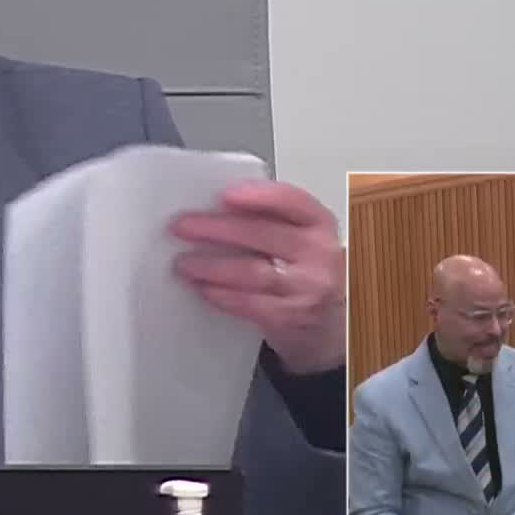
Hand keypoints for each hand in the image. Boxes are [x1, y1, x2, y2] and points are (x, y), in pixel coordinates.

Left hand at [169, 180, 344, 373]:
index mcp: (317, 222)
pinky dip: (222, 295)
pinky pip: (250, 304)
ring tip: (185, 263)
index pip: (292, 201)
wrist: (332, 319)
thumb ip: (267, 219)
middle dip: (217, 229)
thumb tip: (212, 208)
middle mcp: (317, 253)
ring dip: (212, 266)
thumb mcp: (299, 236)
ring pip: (253, 272)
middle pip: (264, 234)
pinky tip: (203, 288)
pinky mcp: (291, 317)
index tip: (225, 195)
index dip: (258, 196)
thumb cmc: (305, 268)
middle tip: (182, 226)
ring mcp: (306, 287)